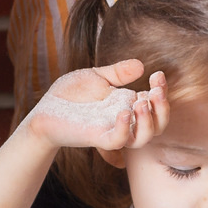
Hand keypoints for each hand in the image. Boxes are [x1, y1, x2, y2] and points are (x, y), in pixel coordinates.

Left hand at [23, 61, 165, 149]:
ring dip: (149, 121)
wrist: (45, 109)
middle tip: (155, 90)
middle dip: (163, 109)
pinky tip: (124, 112)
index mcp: (128, 107)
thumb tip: (140, 65)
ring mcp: (111, 131)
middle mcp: (124, 122)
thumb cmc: (70, 95)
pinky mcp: (96, 137)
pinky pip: (117, 141)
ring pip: (143, 139)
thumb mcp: (97, 77)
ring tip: (142, 102)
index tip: (157, 75)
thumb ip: (118, 73)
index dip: (162, 92)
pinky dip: (124, 129)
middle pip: (158, 126)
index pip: (156, 106)